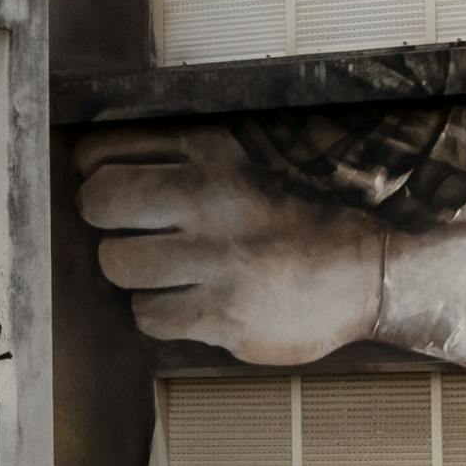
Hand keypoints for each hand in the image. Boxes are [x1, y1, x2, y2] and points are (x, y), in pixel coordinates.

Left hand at [75, 131, 390, 365]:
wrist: (371, 272)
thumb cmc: (299, 218)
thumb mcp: (249, 163)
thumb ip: (183, 159)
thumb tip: (95, 167)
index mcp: (215, 153)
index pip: (108, 148)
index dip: (93, 170)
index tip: (109, 187)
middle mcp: (212, 200)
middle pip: (101, 200)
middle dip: (101, 217)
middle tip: (124, 229)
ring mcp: (217, 261)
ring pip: (118, 263)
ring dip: (132, 272)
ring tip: (163, 271)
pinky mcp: (224, 316)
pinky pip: (149, 316)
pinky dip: (158, 313)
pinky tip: (188, 302)